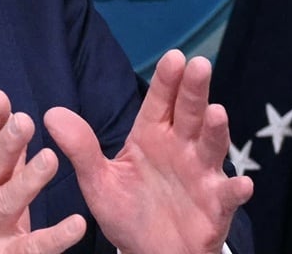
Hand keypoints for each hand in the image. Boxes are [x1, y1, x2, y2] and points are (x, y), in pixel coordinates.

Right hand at [0, 89, 86, 253]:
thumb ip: (5, 157)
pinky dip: (56, 236)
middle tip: (24, 121)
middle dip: (5, 145)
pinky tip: (77, 223)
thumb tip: (16, 117)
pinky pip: (33, 248)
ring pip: (5, 205)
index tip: (0, 98)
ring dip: (27, 181)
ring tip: (50, 158)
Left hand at [43, 50, 252, 253]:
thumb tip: (50, 114)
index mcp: (151, 136)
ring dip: (216, 130)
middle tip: (199, 64)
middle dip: (194, 90)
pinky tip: (241, 183)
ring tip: (217, 112)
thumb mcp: (98, 180)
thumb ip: (80, 148)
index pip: (159, 102)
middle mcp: (180, 149)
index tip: (173, 56)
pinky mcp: (215, 207)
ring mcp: (201, 175)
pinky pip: (226, 197)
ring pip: (211, 147)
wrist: (149, 252)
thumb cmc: (127, 210)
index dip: (167, 80)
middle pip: (189, 113)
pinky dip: (235, 190)